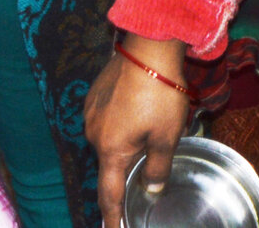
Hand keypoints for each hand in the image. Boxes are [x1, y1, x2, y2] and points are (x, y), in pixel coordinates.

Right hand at [86, 36, 190, 227]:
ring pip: (109, 139)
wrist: (147, 47)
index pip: (109, 194)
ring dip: (125, 140)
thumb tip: (151, 187)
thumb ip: (158, 167)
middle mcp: (94, 133)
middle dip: (127, 166)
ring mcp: (91, 112)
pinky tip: (139, 109)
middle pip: (111, 163)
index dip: (111, 217)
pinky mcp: (94, 95)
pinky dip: (121, 122)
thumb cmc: (160, 93)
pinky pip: (106, 119)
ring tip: (149, 124)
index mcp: (111, 149)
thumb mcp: (167, 136)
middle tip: (150, 154)